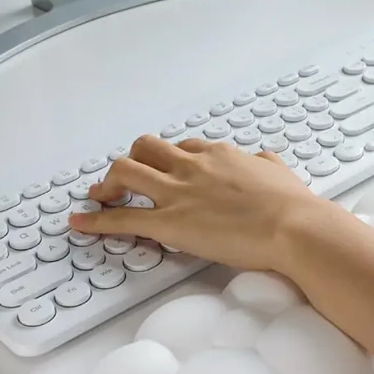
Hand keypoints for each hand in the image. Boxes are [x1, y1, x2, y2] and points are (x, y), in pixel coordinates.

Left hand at [68, 136, 318, 271]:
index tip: (163, 169)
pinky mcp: (169, 223)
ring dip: (109, 183)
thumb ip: (267, 164)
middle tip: (126, 181)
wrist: (292, 225)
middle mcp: (193, 166)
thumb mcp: (280, 173)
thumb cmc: (292, 204)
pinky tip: (80, 222)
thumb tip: (264, 160)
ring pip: (125, 172)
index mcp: (220, 156)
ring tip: (100, 197)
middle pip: (146, 149)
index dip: (168, 158)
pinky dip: (95, 220)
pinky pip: (121, 218)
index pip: (183, 147)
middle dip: (132, 162)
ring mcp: (178, 193)